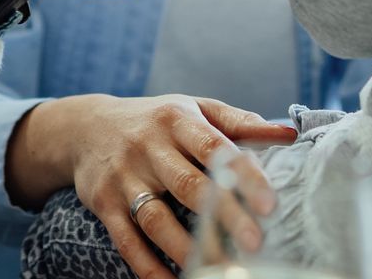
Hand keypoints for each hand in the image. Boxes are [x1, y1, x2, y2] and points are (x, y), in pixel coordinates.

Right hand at [10, 94, 288, 278]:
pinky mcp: (104, 203)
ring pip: (156, 218)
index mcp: (176, 120)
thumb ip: (238, 122)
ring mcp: (124, 176)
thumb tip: (287, 134)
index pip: (214, 147)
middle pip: (188, 185)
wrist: (84, 127)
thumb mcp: (193, 108)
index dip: (243, 175)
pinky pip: (127, 240)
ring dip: (187, 248)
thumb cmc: (154, 120)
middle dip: (222, 216)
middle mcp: (148, 146)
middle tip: (255, 244)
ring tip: (218, 271)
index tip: (269, 204)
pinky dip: (148, 266)